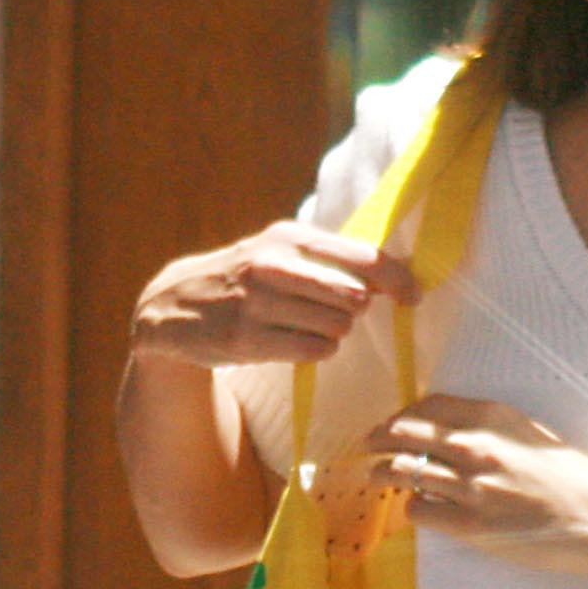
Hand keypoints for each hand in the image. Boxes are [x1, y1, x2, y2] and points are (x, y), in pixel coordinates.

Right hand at [130, 222, 416, 368]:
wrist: (172, 306)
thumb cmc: (241, 277)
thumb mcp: (277, 251)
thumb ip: (328, 258)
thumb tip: (390, 275)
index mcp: (288, 237)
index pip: (363, 258)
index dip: (398, 279)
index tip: (415, 296)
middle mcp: (273, 265)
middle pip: (355, 298)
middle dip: (353, 310)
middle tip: (328, 311)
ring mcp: (257, 303)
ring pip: (337, 328)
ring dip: (331, 333)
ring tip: (300, 324)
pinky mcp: (247, 339)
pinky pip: (314, 351)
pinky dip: (314, 350)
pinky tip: (290, 341)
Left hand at [362, 395, 587, 574]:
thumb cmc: (573, 477)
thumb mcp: (530, 433)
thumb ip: (489, 428)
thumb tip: (447, 431)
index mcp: (492, 416)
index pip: (425, 407)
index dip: (401, 416)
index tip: (393, 425)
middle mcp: (475, 445)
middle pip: (402, 433)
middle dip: (378, 439)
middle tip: (367, 447)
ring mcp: (470, 486)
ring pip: (401, 470)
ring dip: (382, 472)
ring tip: (374, 476)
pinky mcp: (471, 525)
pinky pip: (418, 509)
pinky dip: (409, 506)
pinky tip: (413, 507)